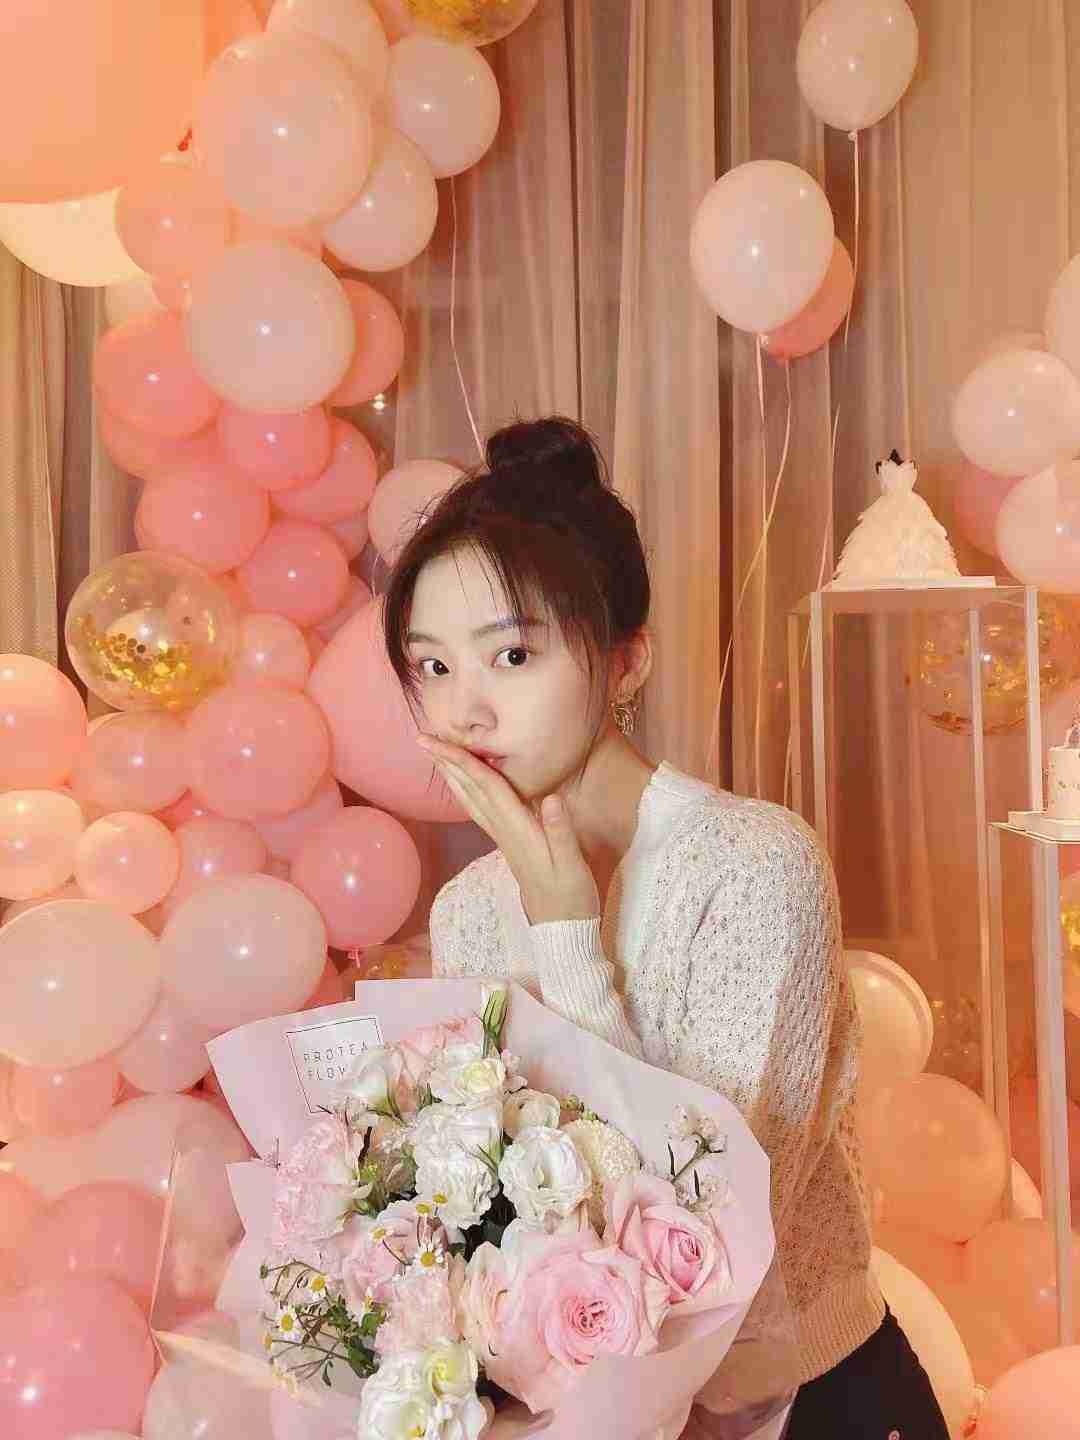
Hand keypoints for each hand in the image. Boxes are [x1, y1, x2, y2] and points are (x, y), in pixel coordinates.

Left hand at [416, 736, 599, 925]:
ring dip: (453, 776)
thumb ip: (560, 832)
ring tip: (436, 756)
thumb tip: (551, 797)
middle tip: (423, 738)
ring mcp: (504, 838)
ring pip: (472, 801)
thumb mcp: (572, 864)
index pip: (487, 786)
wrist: (562, 927)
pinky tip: (465, 787)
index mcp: (518, 829)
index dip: (463, 761)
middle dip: (447, 763)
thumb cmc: (571, 894)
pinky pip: (480, 811)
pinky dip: (468, 793)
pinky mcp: (509, 844)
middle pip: (471, 790)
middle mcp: (505, 831)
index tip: (439, 741)